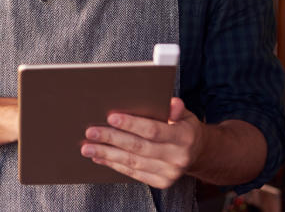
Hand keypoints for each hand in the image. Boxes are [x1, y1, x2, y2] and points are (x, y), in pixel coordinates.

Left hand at [80, 97, 203, 188]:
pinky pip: (133, 173)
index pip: (153, 130)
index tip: (111, 117)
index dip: (132, 124)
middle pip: (139, 147)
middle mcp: (178, 157)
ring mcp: (169, 172)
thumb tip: (171, 102)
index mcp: (184, 137)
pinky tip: (99, 157)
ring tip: (88, 147)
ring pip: (132, 162)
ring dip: (107, 154)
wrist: (197, 152)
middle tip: (91, 132)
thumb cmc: (183, 127)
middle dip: (112, 139)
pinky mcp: (160, 182)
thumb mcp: (185, 114)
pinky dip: (114, 164)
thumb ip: (176, 109)